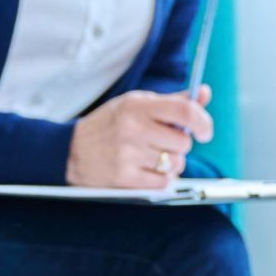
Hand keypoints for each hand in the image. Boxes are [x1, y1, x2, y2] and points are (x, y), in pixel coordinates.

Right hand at [67, 85, 213, 188]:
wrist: (70, 150)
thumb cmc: (110, 124)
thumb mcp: (136, 104)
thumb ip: (172, 101)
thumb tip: (204, 93)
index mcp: (137, 106)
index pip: (184, 111)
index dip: (203, 122)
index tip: (205, 132)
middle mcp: (133, 128)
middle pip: (183, 142)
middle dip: (180, 145)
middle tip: (164, 143)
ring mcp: (128, 154)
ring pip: (175, 164)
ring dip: (171, 163)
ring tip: (151, 156)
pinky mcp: (125, 178)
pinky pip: (163, 182)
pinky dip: (160, 178)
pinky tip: (146, 169)